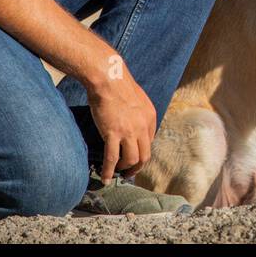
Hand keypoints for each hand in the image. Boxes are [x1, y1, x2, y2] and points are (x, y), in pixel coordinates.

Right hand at [86, 65, 156, 180]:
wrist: (108, 78)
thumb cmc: (118, 85)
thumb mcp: (136, 99)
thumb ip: (138, 113)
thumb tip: (132, 124)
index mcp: (150, 117)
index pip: (149, 142)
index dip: (141, 153)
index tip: (134, 158)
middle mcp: (143, 126)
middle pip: (144, 155)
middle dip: (136, 167)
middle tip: (128, 172)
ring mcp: (129, 131)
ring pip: (131, 160)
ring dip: (124, 169)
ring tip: (116, 172)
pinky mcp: (113, 133)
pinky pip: (112, 158)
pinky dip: (109, 171)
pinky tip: (104, 178)